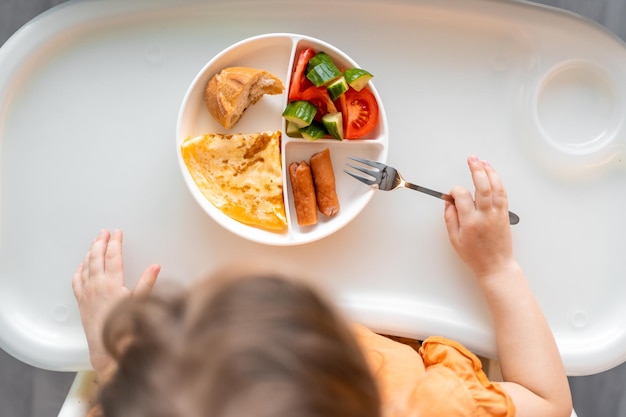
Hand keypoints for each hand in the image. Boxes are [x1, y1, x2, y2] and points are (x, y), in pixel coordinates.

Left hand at [72, 229, 159, 376]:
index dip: (115, 242)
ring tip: (95, 242)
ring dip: (91, 252)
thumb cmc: (123, 324)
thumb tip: (155, 267)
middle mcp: (97, 284)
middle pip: (97, 256)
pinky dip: (79, 269)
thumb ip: (147, 282)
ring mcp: (87, 292)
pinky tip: (82, 265)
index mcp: (112, 283)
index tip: (117, 233)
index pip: (113, 256)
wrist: (105, 344)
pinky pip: (77, 279)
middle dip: (101, 242)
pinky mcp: (81, 300)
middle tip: (105, 233)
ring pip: (86, 265)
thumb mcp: (140, 301)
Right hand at [443, 155, 514, 278]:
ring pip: (495, 187)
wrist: (496, 266)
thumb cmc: (475, 256)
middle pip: (482, 187)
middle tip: (471, 159)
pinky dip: (498, 181)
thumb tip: (449, 203)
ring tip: (482, 162)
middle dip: (476, 170)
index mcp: (470, 222)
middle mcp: (485, 216)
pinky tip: (493, 175)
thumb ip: (450, 219)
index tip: (452, 195)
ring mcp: (497, 214)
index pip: (462, 196)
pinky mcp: (504, 214)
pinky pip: (502, 193)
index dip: (455, 191)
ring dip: (489, 172)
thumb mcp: (455, 240)